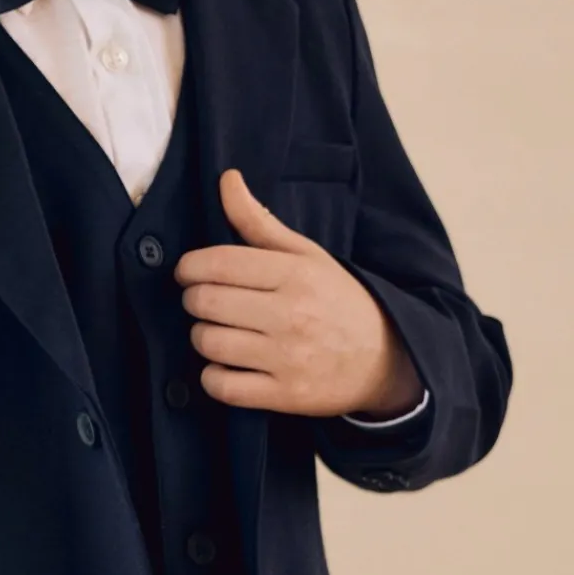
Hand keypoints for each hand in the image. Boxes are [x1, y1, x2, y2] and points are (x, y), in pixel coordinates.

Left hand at [172, 167, 421, 418]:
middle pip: (206, 302)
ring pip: (208, 343)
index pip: (218, 263)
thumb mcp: (306, 255)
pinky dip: (213, 377)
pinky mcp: (285, 395)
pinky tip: (225, 365)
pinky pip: (223, 386)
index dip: (189, 267)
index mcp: (294, 274)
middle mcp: (291, 314)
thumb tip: (227, 179)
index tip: (188, 272)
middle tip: (204, 301)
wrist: (384, 358)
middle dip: (194, 300)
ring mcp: (288, 358)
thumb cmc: (336, 300)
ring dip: (202, 336)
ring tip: (218, 331)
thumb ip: (259, 221)